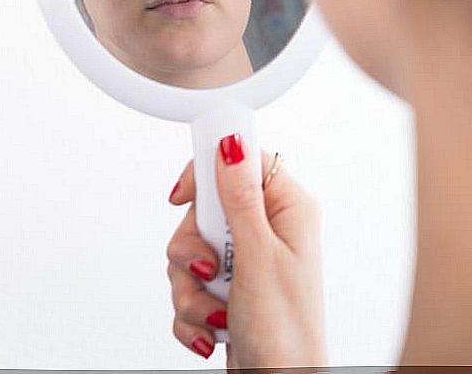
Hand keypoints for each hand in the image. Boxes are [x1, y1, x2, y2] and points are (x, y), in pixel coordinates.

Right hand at [166, 141, 326, 367]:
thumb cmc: (287, 330)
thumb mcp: (259, 256)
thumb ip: (241, 198)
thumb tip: (231, 143)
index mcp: (287, 209)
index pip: (241, 161)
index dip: (207, 173)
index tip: (184, 197)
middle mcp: (267, 230)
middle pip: (204, 211)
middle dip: (192, 251)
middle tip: (210, 270)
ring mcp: (246, 261)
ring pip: (190, 252)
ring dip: (190, 289)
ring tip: (215, 311)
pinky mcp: (228, 290)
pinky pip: (189, 285)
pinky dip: (192, 312)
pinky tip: (213, 329)